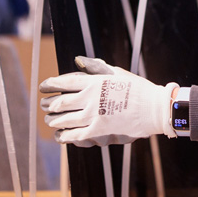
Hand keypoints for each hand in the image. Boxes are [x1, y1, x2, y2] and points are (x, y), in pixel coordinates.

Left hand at [39, 57, 177, 146]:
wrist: (154, 109)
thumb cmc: (137, 88)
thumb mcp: (116, 73)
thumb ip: (96, 67)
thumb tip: (78, 61)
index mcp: (94, 82)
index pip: (65, 82)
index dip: (51, 84)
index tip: (43, 86)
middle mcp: (91, 99)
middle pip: (61, 102)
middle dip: (48, 104)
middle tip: (43, 104)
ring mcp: (94, 116)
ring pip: (64, 119)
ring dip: (53, 120)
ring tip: (49, 119)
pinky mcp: (99, 131)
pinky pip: (76, 135)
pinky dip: (65, 136)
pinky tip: (60, 135)